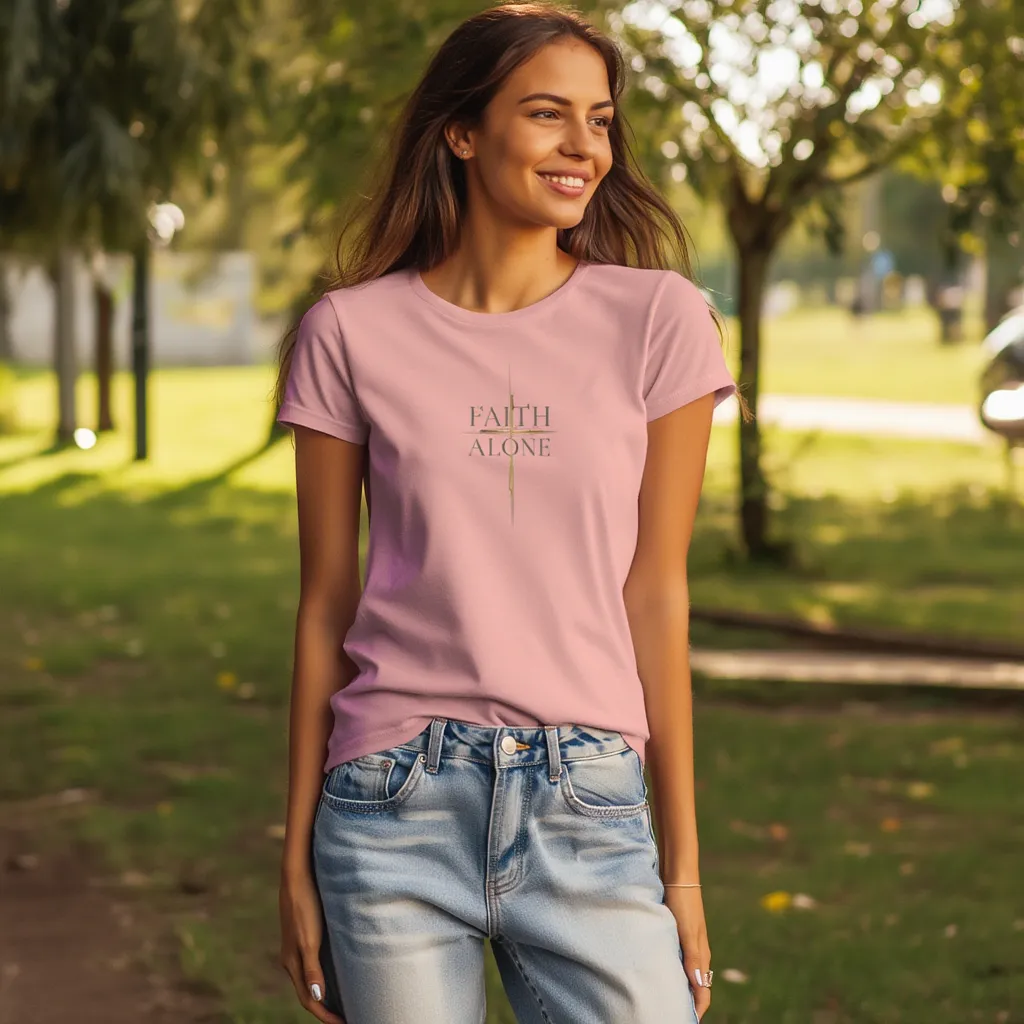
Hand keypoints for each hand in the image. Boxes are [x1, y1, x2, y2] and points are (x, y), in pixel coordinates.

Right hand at [279, 866, 345, 1022]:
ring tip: (346, 1001)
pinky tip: (340, 972)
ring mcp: (298, 947)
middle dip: (326, 1010)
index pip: (309, 1000)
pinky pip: (315, 964)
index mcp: (292, 963)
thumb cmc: (305, 906)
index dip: (326, 1016)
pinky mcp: (306, 934)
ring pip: (312, 979)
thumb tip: (317, 997)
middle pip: (309, 993)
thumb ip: (312, 968)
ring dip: (327, 993)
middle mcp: (293, 959)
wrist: (297, 875)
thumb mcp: (309, 938)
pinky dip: (327, 975)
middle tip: (348, 1017)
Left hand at [663, 885, 711, 1020]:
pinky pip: (675, 960)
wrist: (677, 875)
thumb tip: (697, 985)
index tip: (684, 1020)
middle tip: (668, 1013)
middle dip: (686, 1002)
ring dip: (677, 987)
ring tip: (661, 999)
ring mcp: (686, 944)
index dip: (696, 1010)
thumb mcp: (687, 930)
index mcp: (702, 955)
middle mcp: (695, 953)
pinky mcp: (675, 935)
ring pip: (684, 974)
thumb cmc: (683, 902)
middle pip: (695, 987)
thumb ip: (692, 956)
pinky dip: (670, 971)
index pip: (703, 992)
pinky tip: (656, 973)